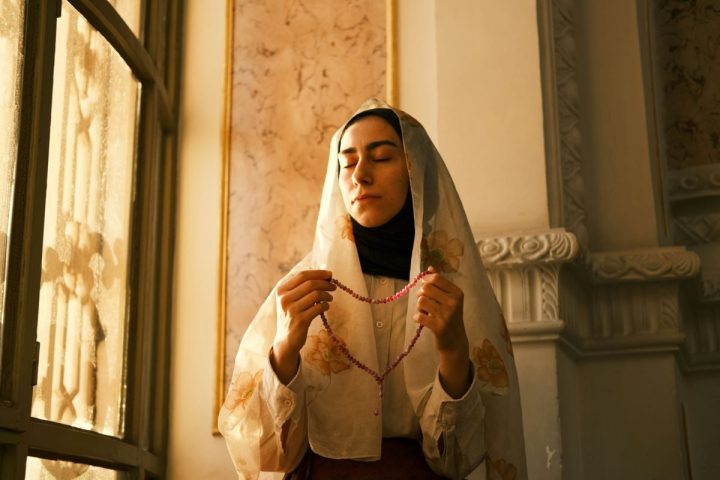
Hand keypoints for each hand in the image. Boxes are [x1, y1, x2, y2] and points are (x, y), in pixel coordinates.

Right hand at [271, 269, 335, 383]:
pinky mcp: (300, 321)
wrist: (286, 339)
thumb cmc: (292, 316)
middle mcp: (285, 299)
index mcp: (281, 290)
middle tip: (333, 286)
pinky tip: (326, 306)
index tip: (330, 274)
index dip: (318, 273)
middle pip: (310, 284)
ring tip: (330, 298)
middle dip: (325, 283)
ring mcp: (292, 310)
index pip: (302, 275)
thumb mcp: (291, 299)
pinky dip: (325, 305)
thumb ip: (303, 287)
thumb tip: (325, 275)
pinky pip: (318, 308)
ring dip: (327, 295)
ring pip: (316, 295)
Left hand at [414, 266, 470, 397]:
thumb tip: (430, 267)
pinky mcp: (439, 327)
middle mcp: (454, 302)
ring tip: (424, 312)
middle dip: (420, 294)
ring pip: (421, 301)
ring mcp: (447, 315)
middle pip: (426, 288)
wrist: (455, 341)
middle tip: (424, 303)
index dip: (425, 281)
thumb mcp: (449, 299)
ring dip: (419, 307)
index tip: (425, 288)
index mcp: (457, 293)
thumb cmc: (450, 317)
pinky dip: (417, 317)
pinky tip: (422, 320)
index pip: (435, 278)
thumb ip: (439, 283)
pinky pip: (419, 316)